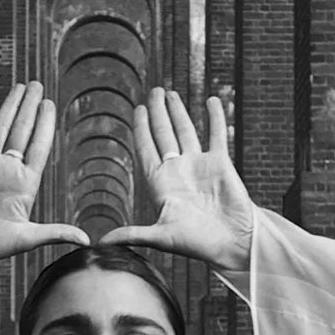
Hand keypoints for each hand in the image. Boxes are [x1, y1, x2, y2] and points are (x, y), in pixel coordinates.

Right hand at [0, 82, 89, 280]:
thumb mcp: (26, 239)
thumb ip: (55, 233)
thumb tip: (87, 241)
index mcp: (25, 184)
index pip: (39, 147)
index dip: (45, 125)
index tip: (50, 104)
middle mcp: (7, 171)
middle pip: (21, 132)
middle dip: (30, 108)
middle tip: (38, 85)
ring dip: (9, 108)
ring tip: (19, 87)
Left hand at [105, 89, 254, 274]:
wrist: (234, 243)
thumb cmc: (197, 244)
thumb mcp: (161, 237)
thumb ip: (132, 234)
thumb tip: (100, 243)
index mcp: (161, 184)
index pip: (146, 149)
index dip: (141, 129)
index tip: (138, 110)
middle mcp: (178, 171)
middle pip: (164, 135)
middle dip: (158, 113)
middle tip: (154, 91)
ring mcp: (199, 165)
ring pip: (186, 131)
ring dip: (179, 111)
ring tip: (171, 93)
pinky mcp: (221, 163)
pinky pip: (216, 135)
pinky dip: (215, 117)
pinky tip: (212, 101)